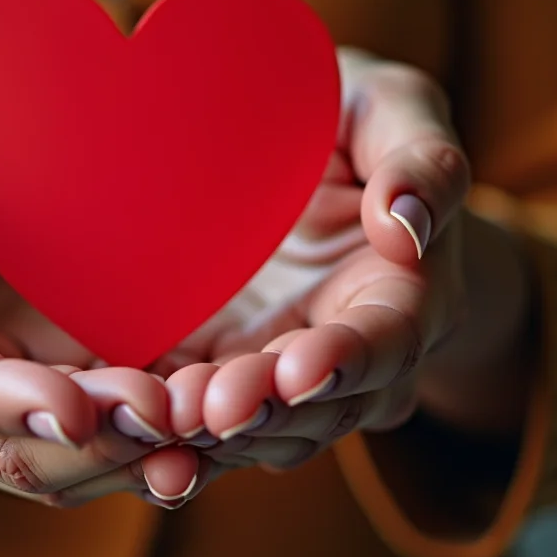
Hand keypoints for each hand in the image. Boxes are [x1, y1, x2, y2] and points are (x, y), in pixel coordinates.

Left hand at [151, 49, 530, 500]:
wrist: (297, 157)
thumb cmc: (355, 124)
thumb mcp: (395, 111)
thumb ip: (420, 158)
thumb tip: (406, 221)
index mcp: (407, 292)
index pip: (389, 338)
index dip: (349, 358)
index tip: (302, 369)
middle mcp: (352, 353)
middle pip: (320, 404)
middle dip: (267, 410)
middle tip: (213, 409)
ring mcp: (283, 373)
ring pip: (262, 429)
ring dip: (216, 436)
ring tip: (166, 420)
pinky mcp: (221, 374)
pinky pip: (205, 427)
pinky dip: (176, 442)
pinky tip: (137, 445)